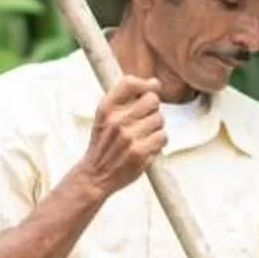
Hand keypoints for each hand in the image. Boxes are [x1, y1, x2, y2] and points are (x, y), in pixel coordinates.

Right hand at [77, 75, 166, 196]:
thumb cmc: (105, 143)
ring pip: (160, 119)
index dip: (145, 85)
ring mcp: (128, 137)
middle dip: (152, 110)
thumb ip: (127, 97)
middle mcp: (116, 120)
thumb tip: (155, 83)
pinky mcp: (140, 152)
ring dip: (156, 128)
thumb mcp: (105, 115)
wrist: (95, 175)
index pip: (130, 82)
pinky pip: (162, 136)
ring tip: (143, 136)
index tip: (147, 93)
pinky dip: (158, 142)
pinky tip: (147, 146)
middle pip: (152, 100)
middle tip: (143, 121)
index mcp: (106, 108)